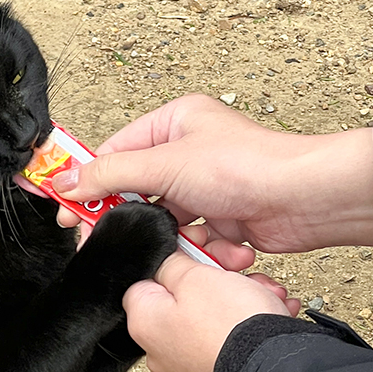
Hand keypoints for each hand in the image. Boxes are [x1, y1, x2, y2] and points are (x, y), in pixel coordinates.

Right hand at [52, 94, 372, 252]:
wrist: (306, 200)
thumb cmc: (249, 166)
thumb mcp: (165, 164)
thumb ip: (110, 175)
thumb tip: (68, 181)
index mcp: (173, 123)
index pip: (114, 153)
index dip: (88, 182)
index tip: (66, 206)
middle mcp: (188, 152)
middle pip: (137, 191)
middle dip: (136, 217)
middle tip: (112, 236)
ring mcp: (205, 187)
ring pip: (164, 221)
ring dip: (179, 236)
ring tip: (195, 235)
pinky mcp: (221, 218)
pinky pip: (192, 240)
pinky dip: (205, 248)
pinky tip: (225, 242)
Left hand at [124, 250, 299, 371]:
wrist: (273, 371)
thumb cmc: (231, 326)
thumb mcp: (196, 275)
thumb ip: (173, 263)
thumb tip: (169, 261)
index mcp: (145, 322)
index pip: (148, 280)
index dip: (176, 262)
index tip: (198, 254)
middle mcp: (161, 350)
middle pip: (184, 297)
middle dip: (218, 277)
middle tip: (238, 267)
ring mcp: (190, 366)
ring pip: (214, 316)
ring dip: (242, 297)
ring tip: (265, 292)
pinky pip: (232, 339)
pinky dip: (252, 323)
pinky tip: (274, 312)